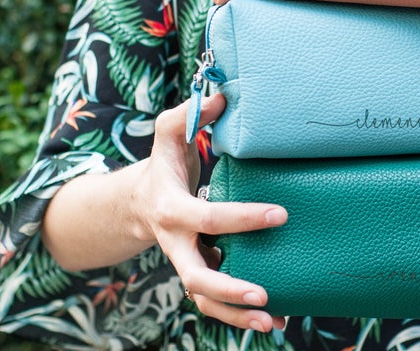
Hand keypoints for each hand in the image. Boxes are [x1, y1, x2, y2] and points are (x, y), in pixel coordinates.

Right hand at [134, 94, 287, 332]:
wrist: (139, 203)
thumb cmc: (162, 165)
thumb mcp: (167, 134)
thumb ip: (189, 115)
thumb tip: (221, 97)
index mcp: (171, 209)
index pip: (208, 217)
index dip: (243, 218)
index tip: (280, 214)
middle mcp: (176, 243)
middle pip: (195, 277)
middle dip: (229, 289)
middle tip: (265, 294)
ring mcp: (185, 263)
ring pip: (204, 301)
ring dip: (235, 316)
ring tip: (273, 322)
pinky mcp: (198, 273)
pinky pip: (214, 303)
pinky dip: (239, 317)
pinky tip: (277, 321)